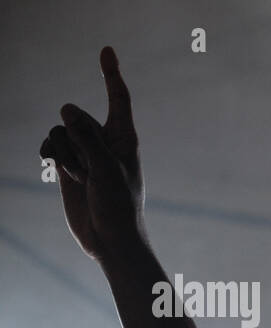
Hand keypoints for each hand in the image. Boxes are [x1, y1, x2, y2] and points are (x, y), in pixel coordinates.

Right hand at [39, 46, 144, 262]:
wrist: (109, 239)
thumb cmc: (119, 206)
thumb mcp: (106, 169)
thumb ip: (87, 138)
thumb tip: (66, 109)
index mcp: (124, 138)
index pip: (117, 99)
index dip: (111, 74)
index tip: (106, 50)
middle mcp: (104, 141)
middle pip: (76, 117)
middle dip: (75, 139)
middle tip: (90, 170)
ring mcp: (85, 152)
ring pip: (60, 131)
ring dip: (65, 154)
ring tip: (82, 179)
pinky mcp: (69, 165)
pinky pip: (50, 144)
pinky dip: (51, 154)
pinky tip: (56, 169)